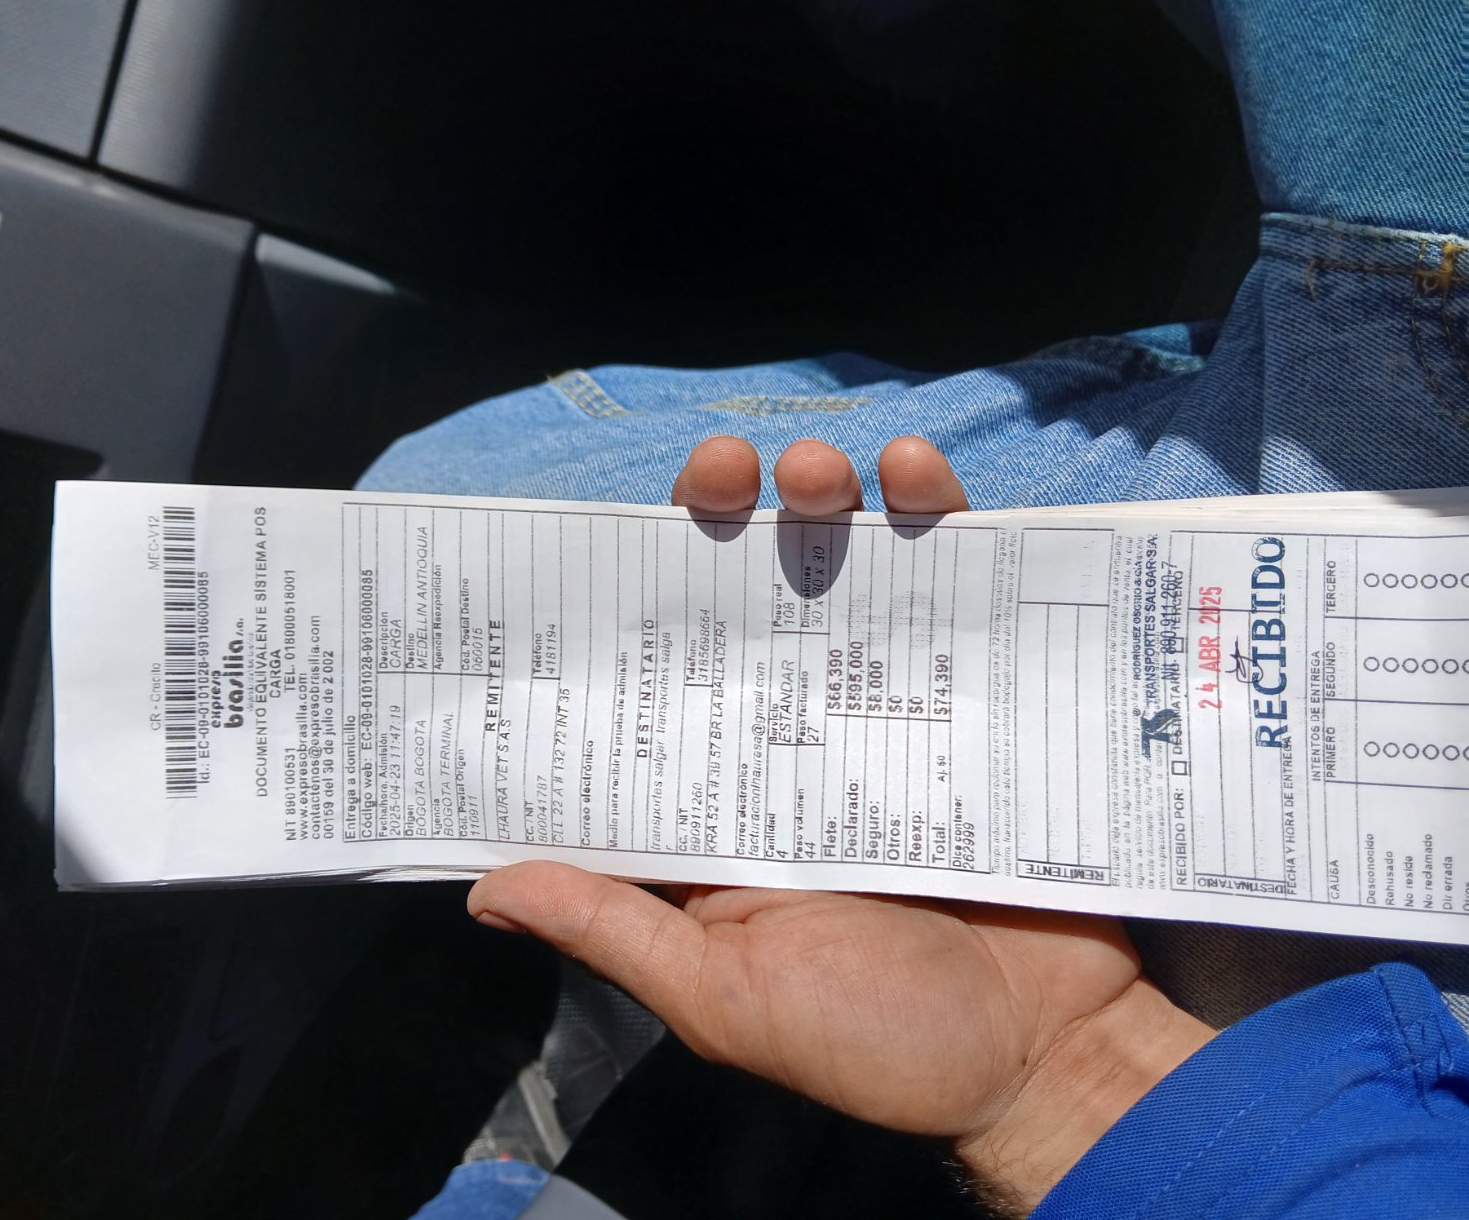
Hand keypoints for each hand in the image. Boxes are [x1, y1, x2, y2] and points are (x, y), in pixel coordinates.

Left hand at [470, 435, 1212, 1213]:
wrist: (1052, 1065)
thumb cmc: (878, 1046)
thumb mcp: (725, 996)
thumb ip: (615, 928)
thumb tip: (486, 887)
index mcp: (715, 795)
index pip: (646, 676)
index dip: (613, 604)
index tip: (586, 539)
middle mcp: (790, 733)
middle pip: (738, 594)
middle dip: (718, 514)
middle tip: (720, 473)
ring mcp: (887, 704)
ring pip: (839, 567)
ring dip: (821, 496)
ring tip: (817, 474)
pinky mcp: (980, 690)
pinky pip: (956, 586)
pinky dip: (935, 515)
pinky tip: (910, 474)